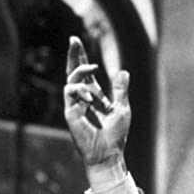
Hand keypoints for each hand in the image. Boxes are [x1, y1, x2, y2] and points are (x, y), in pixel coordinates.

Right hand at [63, 35, 130, 167]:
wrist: (109, 153)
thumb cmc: (116, 135)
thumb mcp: (122, 108)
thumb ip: (120, 90)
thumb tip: (123, 71)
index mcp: (94, 96)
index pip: (85, 73)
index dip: (80, 58)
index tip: (77, 41)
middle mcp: (82, 99)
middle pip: (73, 72)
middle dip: (73, 56)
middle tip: (73, 40)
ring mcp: (75, 106)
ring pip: (71, 80)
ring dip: (81, 71)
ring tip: (93, 67)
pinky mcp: (70, 113)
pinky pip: (69, 93)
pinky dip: (79, 89)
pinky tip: (89, 96)